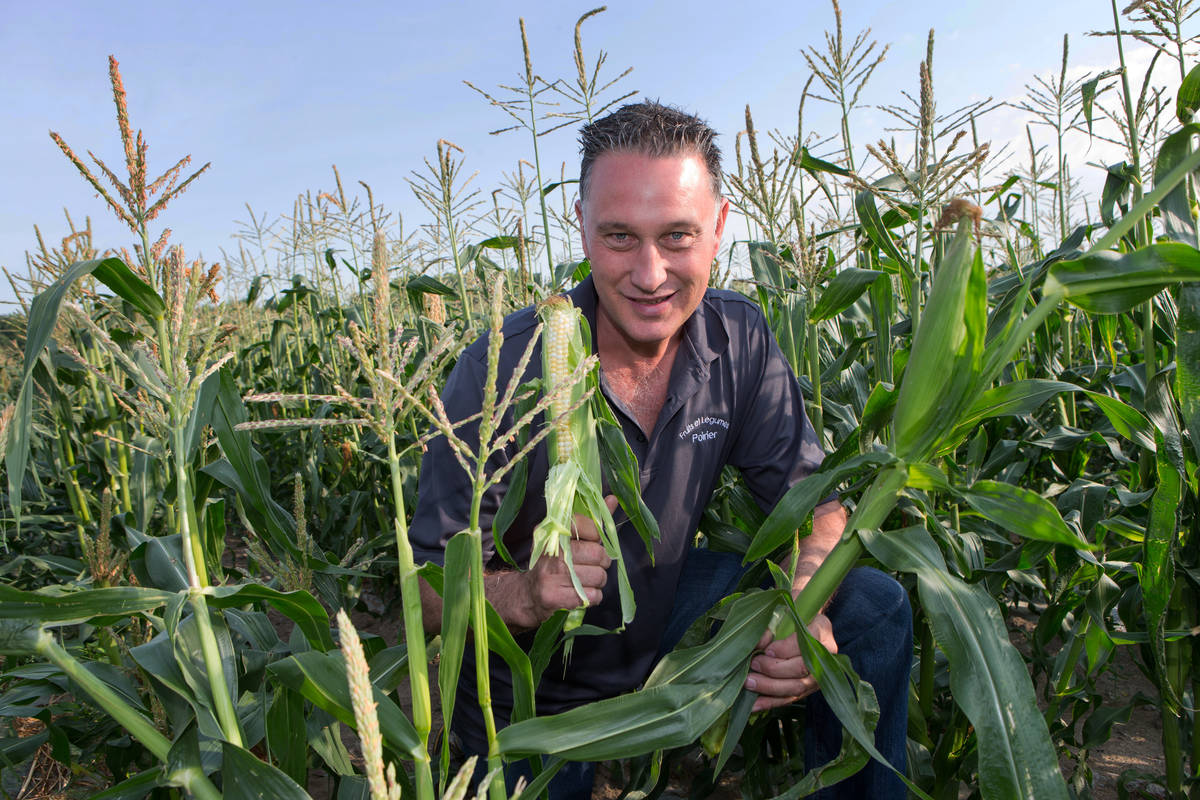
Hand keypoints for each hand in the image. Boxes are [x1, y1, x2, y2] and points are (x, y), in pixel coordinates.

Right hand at [521, 495, 617, 626]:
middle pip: (598, 554)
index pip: (589, 526)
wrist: (527, 594)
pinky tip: (580, 592)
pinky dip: (592, 597)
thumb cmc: (552, 562)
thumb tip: (613, 499)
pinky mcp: (554, 597)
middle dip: (601, 562)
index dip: (596, 536)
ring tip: (585, 580)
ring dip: (598, 581)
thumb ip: (591, 520)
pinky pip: (592, 596)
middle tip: (592, 564)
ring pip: (598, 576)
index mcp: (553, 530)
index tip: (590, 542)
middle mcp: (551, 550)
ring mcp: (551, 574)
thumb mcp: (566, 537)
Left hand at [745, 612, 836, 711]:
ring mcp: (817, 676)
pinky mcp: (806, 690)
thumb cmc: (790, 615)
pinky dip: (769, 703)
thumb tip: (758, 643)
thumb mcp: (784, 611)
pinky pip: (789, 699)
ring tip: (748, 683)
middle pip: (801, 669)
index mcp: (821, 630)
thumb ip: (772, 624)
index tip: (767, 650)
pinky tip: (753, 705)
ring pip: (795, 688)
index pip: (806, 642)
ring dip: (769, 687)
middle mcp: (825, 656)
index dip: (785, 649)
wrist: (802, 625)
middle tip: (753, 664)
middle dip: (774, 669)